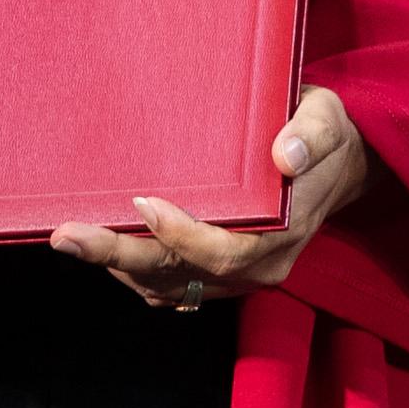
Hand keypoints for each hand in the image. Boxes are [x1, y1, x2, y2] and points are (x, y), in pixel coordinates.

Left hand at [51, 87, 371, 314]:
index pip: (224, 253)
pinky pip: (170, 287)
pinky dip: (133, 272)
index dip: (181, 236)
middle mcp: (257, 267)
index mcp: (282, 237)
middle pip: (180, 274)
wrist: (339, 163)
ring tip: (70, 238)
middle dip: (120, 255)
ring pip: (167, 285)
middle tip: (68, 235)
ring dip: (117, 265)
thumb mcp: (327, 120)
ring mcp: (236, 277)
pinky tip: (103, 248)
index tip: (144, 203)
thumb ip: (310, 134)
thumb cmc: (325, 135)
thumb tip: (288, 153)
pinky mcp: (218, 274)